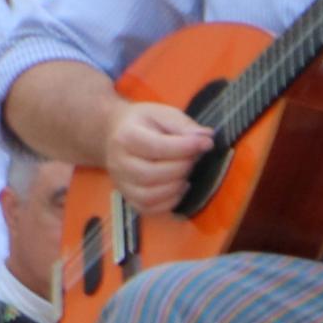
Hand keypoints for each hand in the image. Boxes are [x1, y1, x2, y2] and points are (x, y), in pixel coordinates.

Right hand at [101, 100, 213, 214]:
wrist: (116, 133)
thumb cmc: (145, 123)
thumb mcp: (164, 114)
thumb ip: (184, 125)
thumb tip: (206, 138)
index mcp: (127, 137)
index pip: (155, 146)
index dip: (185, 147)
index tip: (206, 143)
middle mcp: (119, 163)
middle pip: (151, 174)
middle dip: (181, 167)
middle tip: (194, 157)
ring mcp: (121, 183)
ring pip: (149, 195)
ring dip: (176, 186)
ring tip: (187, 171)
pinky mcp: (128, 197)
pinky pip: (148, 208)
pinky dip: (169, 202)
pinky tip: (180, 186)